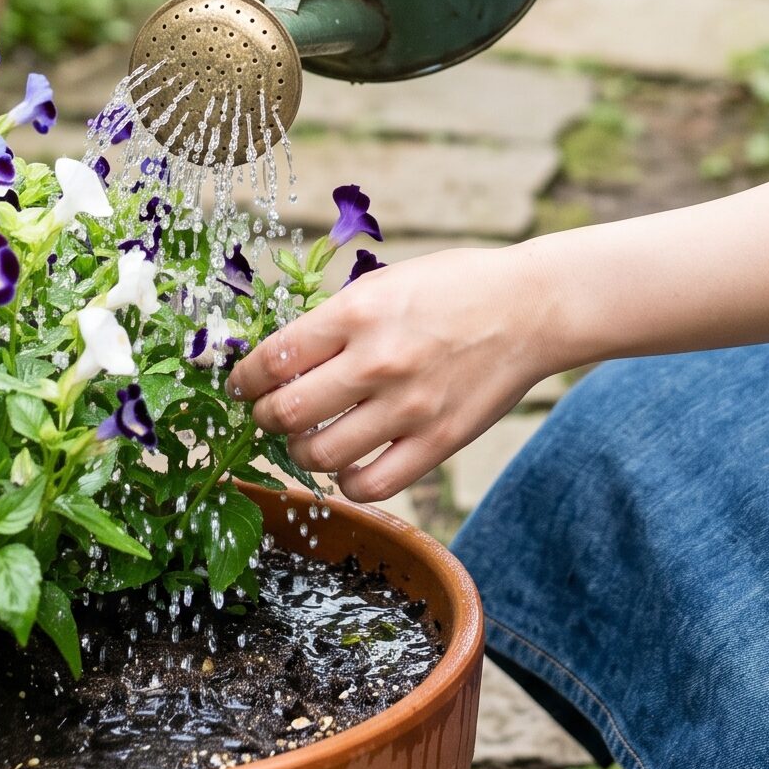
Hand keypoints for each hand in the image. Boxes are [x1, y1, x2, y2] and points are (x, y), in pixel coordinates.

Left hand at [227, 244, 554, 503]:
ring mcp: (408, 407)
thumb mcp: (384, 283)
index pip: (273, 357)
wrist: (529, 307)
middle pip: (286, 412)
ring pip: (320, 455)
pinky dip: (346, 481)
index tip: (240, 386)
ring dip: (299, 451)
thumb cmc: (453, 287)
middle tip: (266, 414)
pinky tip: (348, 463)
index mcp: (358, 312)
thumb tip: (279, 356)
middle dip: (263, 418)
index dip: (244, 379)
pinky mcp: (437, 442)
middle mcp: (377, 361)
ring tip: (306, 439)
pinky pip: (371, 485)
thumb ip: (334, 319)